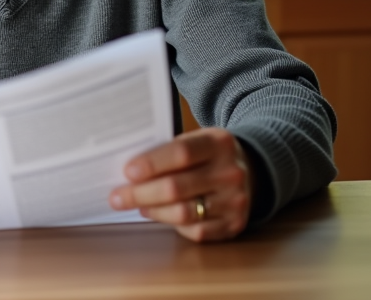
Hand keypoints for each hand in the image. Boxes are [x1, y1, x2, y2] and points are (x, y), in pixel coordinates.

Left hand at [109, 127, 252, 241]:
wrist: (253, 171)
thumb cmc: (211, 154)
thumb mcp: (198, 139)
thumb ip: (169, 150)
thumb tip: (130, 170)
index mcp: (219, 143)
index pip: (181, 153)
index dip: (152, 164)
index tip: (128, 172)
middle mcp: (230, 172)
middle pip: (177, 187)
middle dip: (140, 194)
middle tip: (117, 197)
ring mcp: (235, 200)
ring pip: (184, 213)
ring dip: (153, 211)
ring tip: (136, 205)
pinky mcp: (234, 224)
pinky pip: (196, 231)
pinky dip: (172, 224)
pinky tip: (159, 214)